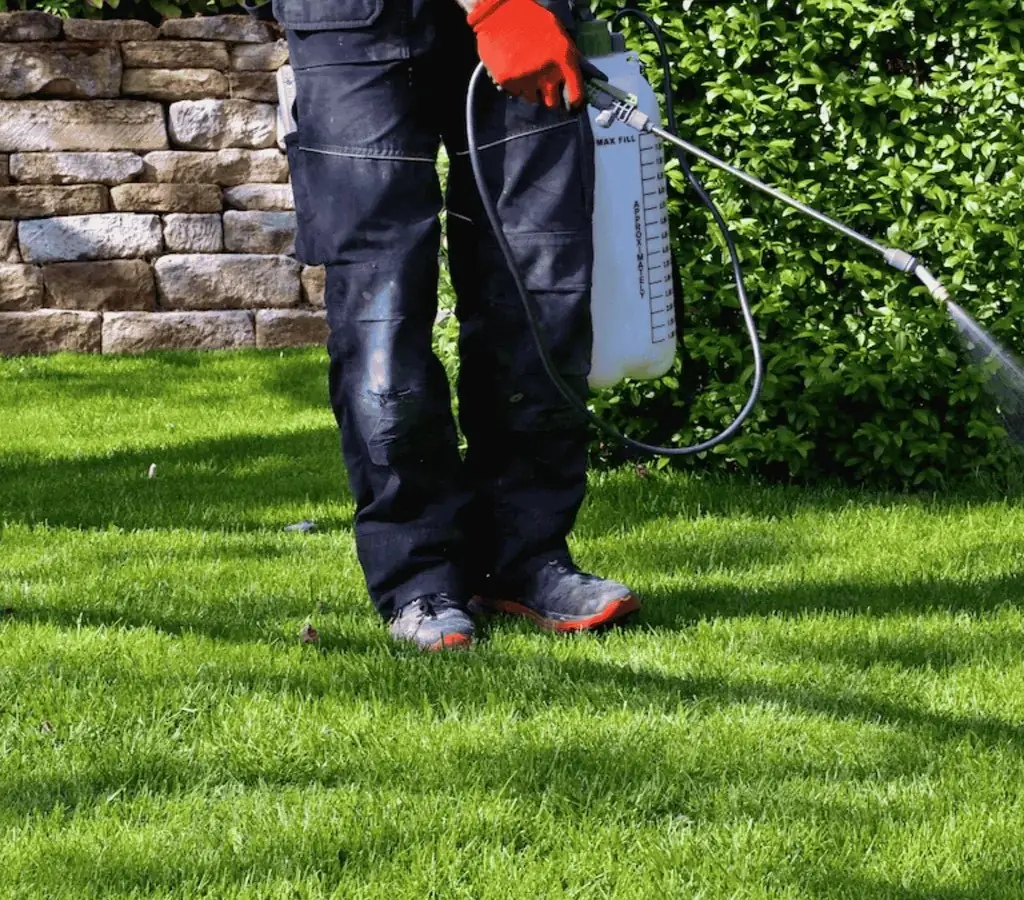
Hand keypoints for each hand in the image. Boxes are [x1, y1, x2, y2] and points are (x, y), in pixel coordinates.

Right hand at [468, 0, 584, 108]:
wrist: (499, 11)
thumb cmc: (531, 18)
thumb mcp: (557, 33)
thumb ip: (566, 56)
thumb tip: (572, 76)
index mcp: (564, 59)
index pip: (576, 94)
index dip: (574, 102)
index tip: (571, 104)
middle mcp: (547, 73)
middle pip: (552, 103)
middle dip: (550, 96)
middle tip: (544, 87)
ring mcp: (527, 79)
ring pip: (532, 99)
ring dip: (531, 90)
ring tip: (526, 73)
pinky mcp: (508, 81)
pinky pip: (515, 92)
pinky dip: (515, 85)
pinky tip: (513, 69)